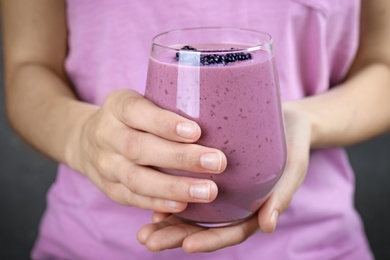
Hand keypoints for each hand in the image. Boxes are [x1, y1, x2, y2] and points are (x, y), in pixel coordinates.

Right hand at [67, 89, 226, 211]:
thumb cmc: (129, 119)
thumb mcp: (139, 101)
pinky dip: (158, 203)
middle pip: (139, 148)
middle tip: (217, 162)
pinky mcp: (110, 188)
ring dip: (174, 187)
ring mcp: (106, 165)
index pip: (137, 111)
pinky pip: (132, 198)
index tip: (196, 131)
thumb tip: (218, 110)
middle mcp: (106, 135)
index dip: (165, 123)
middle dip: (180, 158)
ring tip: (208, 191)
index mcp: (117, 107)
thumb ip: (167, 105)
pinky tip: (183, 206)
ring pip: (137, 179)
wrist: (86, 140)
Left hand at [136, 102, 311, 252]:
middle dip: (177, 236)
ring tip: (143, 230)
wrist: (287, 121)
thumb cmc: (292, 145)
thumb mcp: (293, 168)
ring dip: (167, 222)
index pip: (232, 232)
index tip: (187, 246)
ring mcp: (221, 191)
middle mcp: (234, 205)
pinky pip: (187, 187)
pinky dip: (169, 195)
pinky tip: (149, 198)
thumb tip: (268, 226)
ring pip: (191, 211)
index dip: (210, 240)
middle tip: (148, 241)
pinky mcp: (209, 172)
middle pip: (205, 227)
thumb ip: (281, 196)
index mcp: (254, 210)